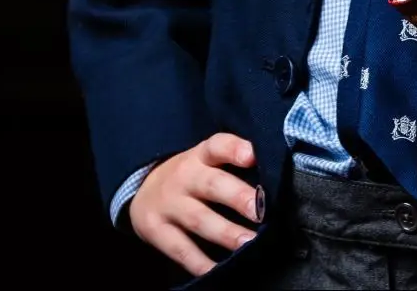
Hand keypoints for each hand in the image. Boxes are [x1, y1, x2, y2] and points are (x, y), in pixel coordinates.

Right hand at [128, 132, 263, 277]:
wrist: (141, 191)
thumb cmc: (188, 179)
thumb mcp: (204, 164)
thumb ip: (232, 168)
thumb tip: (275, 183)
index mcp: (199, 157)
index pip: (216, 146)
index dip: (234, 149)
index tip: (252, 156)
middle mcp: (184, 177)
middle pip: (212, 184)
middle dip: (237, 197)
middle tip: (260, 210)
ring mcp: (168, 204)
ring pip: (199, 219)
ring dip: (226, 232)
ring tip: (248, 243)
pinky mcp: (156, 230)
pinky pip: (181, 249)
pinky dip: (199, 262)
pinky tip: (218, 270)